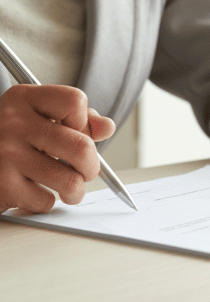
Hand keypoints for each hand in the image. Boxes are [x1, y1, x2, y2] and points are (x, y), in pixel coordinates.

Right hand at [0, 85, 114, 213]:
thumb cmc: (13, 138)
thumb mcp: (39, 117)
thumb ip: (77, 118)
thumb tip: (107, 127)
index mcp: (25, 99)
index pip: (75, 101)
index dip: (85, 122)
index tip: (79, 134)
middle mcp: (13, 122)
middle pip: (81, 147)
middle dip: (91, 167)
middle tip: (85, 172)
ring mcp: (6, 154)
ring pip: (70, 180)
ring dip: (75, 191)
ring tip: (69, 189)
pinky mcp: (1, 185)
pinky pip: (46, 201)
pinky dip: (46, 202)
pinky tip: (34, 192)